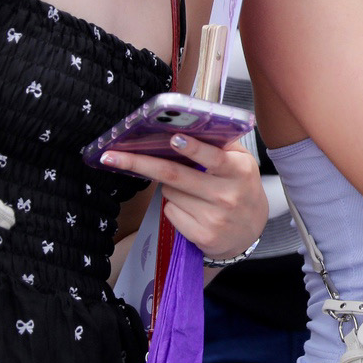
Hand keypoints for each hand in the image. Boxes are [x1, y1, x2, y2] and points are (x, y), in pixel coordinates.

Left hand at [102, 134, 268, 258]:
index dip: (192, 148)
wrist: (250, 231)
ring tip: (192, 191)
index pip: (212, 157)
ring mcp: (215, 218)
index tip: (173, 139)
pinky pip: (170, 212)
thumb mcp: (242, 163)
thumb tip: (188, 126)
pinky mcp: (203, 236)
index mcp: (238, 170)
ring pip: (169, 193)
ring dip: (170, 187)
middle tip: (112, 156)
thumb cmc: (241, 188)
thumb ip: (221, 144)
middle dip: (140, 163)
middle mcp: (227, 195)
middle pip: (174, 175)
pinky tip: (192, 209)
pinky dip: (174, 207)